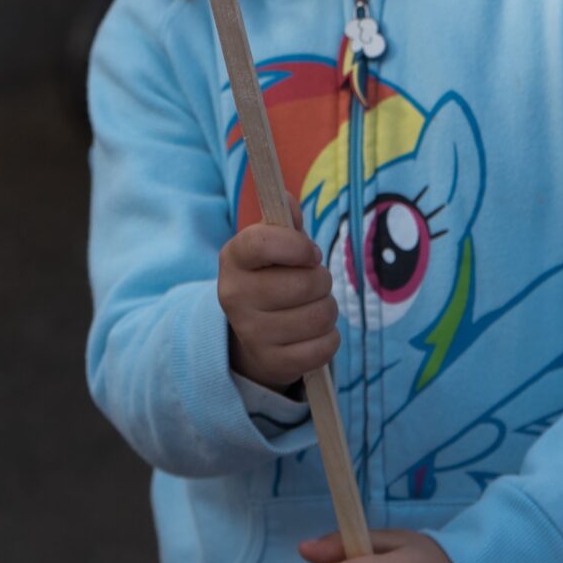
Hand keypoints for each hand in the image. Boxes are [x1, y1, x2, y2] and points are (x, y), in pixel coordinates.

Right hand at [218, 222, 338, 387]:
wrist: (252, 330)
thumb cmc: (270, 275)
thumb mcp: (271, 244)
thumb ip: (283, 221)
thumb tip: (287, 200)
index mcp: (233, 258)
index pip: (262, 244)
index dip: (297, 246)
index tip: (311, 252)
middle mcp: (234, 296)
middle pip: (305, 284)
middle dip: (322, 280)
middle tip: (314, 282)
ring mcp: (251, 333)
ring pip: (320, 316)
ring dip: (328, 308)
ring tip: (314, 305)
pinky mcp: (273, 362)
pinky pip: (325, 347)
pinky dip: (329, 338)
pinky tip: (314, 332)